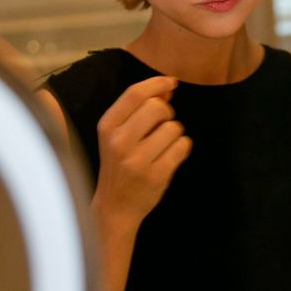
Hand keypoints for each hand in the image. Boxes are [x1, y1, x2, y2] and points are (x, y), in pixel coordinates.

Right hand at [94, 76, 191, 229]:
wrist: (114, 207)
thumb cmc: (119, 165)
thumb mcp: (116, 135)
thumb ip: (138, 109)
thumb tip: (167, 87)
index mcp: (107, 127)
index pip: (135, 93)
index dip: (157, 83)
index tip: (170, 83)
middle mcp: (119, 142)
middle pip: (158, 107)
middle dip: (167, 112)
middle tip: (161, 126)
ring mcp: (137, 160)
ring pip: (173, 127)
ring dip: (175, 134)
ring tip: (162, 147)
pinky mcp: (156, 175)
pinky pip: (183, 146)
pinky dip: (182, 148)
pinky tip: (169, 157)